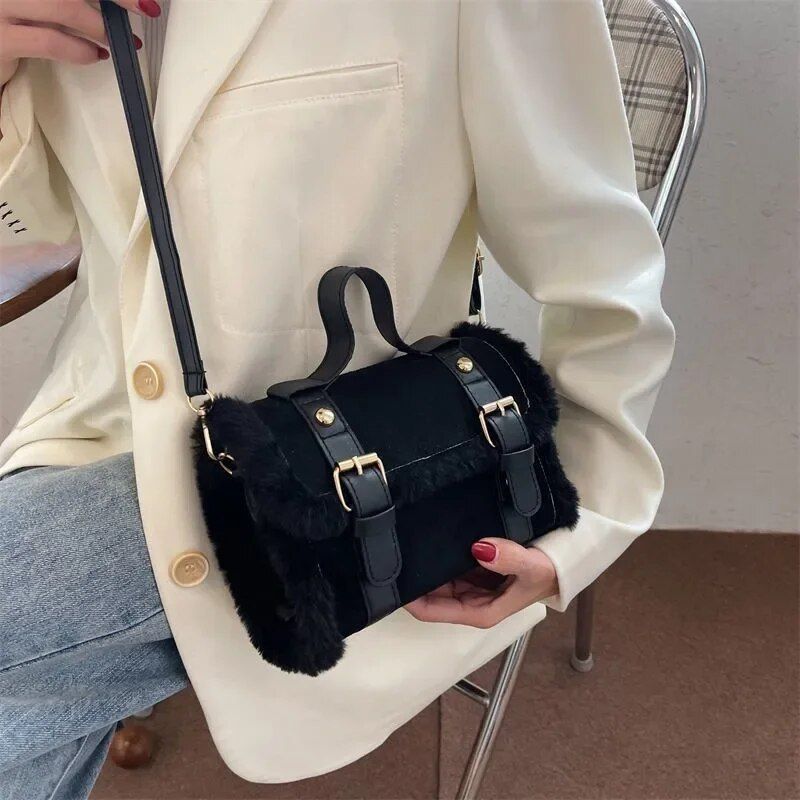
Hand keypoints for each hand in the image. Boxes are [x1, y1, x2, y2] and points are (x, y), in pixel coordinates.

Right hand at [0, 0, 152, 87]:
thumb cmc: (12, 21)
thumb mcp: (40, 1)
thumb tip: (113, 3)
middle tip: (144, 8)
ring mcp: (1, 5)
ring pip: (63, 6)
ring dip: (99, 26)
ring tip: (116, 40)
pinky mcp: (1, 39)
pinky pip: (51, 41)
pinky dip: (80, 50)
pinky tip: (94, 55)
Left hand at [405, 538, 558, 627]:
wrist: (564, 563)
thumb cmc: (548, 573)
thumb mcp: (532, 567)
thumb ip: (509, 558)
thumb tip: (480, 547)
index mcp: (477, 612)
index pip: (430, 610)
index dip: (408, 597)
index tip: (390, 576)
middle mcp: (469, 602)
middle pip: (428, 593)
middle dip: (411, 577)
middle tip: (388, 551)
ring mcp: (470, 585)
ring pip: (436, 577)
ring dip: (423, 564)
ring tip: (401, 540)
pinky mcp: (474, 568)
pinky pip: (448, 563)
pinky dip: (438, 554)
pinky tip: (425, 536)